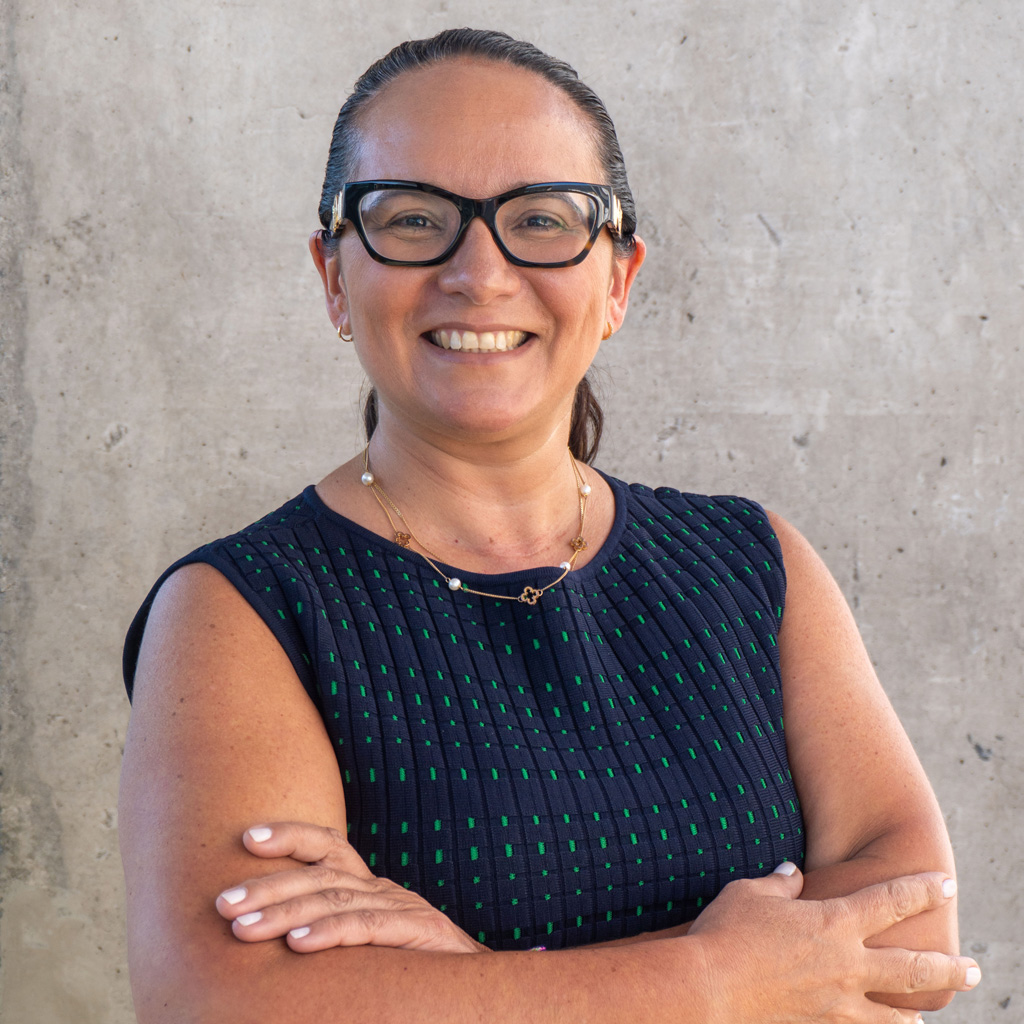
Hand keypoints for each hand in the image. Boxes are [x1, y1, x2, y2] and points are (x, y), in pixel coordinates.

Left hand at [215, 822, 488, 954]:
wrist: (478, 992)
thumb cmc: (410, 973)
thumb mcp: (365, 947)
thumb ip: (330, 934)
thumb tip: (268, 940)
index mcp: (368, 887)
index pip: (327, 846)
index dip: (290, 835)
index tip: (247, 837)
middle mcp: (383, 888)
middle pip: (320, 872)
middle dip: (267, 885)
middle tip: (222, 903)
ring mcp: (401, 907)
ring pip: (335, 898)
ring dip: (284, 912)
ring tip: (243, 928)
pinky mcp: (418, 932)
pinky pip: (366, 927)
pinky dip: (330, 933)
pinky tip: (298, 944)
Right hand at [687, 863, 979, 1023]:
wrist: (708, 987)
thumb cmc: (725, 932)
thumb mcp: (750, 893)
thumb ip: (779, 883)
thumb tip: (792, 873)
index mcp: (833, 923)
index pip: (890, 901)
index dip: (921, 890)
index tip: (945, 883)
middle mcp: (846, 966)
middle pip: (912, 967)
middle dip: (947, 966)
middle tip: (974, 969)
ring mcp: (836, 1005)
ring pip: (893, 1016)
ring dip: (914, 1015)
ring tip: (926, 1017)